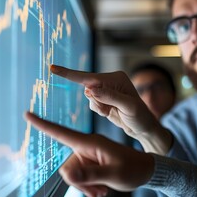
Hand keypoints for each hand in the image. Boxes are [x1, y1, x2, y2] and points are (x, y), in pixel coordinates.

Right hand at [24, 112, 153, 196]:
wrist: (145, 170)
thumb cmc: (133, 169)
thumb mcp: (113, 174)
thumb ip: (90, 174)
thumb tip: (66, 174)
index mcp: (91, 143)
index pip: (62, 132)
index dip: (43, 124)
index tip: (27, 114)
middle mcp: (87, 147)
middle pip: (67, 167)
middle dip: (78, 183)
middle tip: (97, 193)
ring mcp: (89, 155)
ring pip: (74, 175)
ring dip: (85, 187)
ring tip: (102, 192)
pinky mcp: (92, 163)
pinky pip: (81, 177)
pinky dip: (88, 186)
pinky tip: (100, 192)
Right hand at [50, 65, 172, 153]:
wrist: (144, 128)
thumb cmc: (140, 116)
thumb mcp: (128, 107)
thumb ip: (110, 97)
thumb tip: (91, 89)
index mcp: (116, 78)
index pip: (89, 77)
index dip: (70, 74)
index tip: (52, 68)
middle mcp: (110, 81)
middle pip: (88, 88)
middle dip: (96, 102)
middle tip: (109, 110)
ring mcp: (106, 90)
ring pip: (89, 98)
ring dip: (98, 107)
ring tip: (112, 112)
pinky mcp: (103, 99)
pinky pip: (92, 104)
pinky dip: (98, 110)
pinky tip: (110, 113)